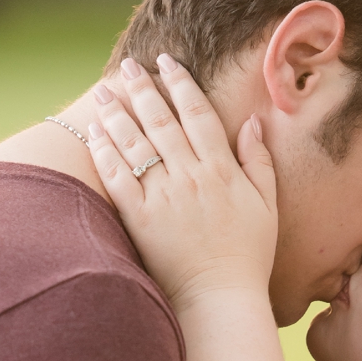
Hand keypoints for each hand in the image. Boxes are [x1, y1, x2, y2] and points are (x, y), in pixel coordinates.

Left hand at [85, 54, 278, 307]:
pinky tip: (94, 135)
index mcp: (221, 169)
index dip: (180, 83)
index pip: (198, 113)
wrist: (220, 298)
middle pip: (161, 121)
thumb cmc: (247, 256)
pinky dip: (106, 154)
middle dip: (142, 89)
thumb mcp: (267, 204)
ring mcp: (163, 197)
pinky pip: (118, 179)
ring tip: (101, 93)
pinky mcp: (139, 220)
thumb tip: (253, 121)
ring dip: (117, 114)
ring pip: (136, 144)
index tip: (166, 62)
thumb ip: (258, 160)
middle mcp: (190, 176)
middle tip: (126, 66)